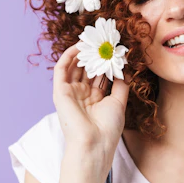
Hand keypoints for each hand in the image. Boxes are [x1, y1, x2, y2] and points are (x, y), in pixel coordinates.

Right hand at [52, 43, 131, 173]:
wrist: (94, 144)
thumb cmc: (107, 128)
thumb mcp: (118, 102)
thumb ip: (120, 83)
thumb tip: (123, 67)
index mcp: (95, 98)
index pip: (99, 74)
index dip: (106, 60)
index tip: (115, 48)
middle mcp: (82, 94)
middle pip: (86, 68)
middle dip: (94, 53)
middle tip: (102, 39)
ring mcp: (70, 92)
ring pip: (74, 66)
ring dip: (82, 52)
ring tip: (91, 38)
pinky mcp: (60, 92)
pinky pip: (61, 69)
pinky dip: (68, 56)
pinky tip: (79, 46)